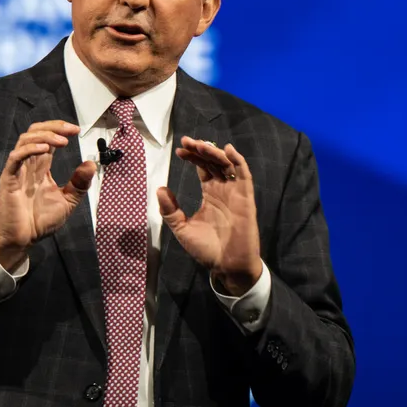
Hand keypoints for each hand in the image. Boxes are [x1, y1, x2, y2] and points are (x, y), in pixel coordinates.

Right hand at [0, 121, 96, 270]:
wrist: (23, 240)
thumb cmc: (39, 222)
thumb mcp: (67, 201)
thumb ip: (79, 184)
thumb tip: (91, 164)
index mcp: (40, 168)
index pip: (47, 139)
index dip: (60, 130)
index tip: (76, 131)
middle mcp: (28, 165)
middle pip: (34, 133)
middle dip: (53, 126)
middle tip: (71, 129)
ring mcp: (17, 171)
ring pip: (25, 140)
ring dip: (44, 135)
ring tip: (61, 141)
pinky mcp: (9, 180)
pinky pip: (15, 158)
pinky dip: (30, 149)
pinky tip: (45, 149)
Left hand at [157, 137, 261, 295]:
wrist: (226, 265)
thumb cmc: (206, 249)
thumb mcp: (182, 228)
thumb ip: (170, 210)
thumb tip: (160, 189)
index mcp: (210, 194)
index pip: (202, 168)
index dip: (193, 157)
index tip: (179, 150)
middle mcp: (223, 190)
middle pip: (214, 162)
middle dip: (201, 150)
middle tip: (187, 142)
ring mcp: (235, 193)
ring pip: (227, 165)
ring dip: (215, 152)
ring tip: (201, 145)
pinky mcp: (246, 199)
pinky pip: (244, 176)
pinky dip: (238, 161)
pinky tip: (228, 150)